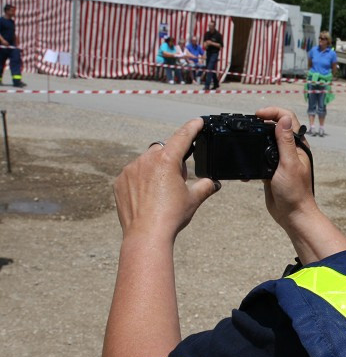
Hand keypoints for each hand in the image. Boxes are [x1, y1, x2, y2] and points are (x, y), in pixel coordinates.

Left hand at [113, 119, 217, 239]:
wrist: (146, 235)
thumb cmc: (171, 216)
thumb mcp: (193, 199)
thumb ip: (205, 186)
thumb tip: (213, 182)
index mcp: (167, 160)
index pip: (182, 137)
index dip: (192, 128)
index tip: (197, 121)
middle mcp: (146, 160)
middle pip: (162, 150)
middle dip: (170, 160)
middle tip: (176, 181)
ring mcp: (130, 170)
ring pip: (146, 161)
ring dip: (155, 169)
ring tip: (160, 193)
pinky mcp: (120, 181)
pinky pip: (133, 174)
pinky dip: (141, 180)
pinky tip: (147, 197)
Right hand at [255, 107, 314, 229]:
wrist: (292, 215)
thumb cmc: (295, 192)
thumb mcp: (289, 164)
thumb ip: (285, 142)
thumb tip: (284, 119)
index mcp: (298, 146)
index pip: (288, 119)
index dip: (273, 112)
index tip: (258, 114)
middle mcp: (290, 150)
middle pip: (276, 127)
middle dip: (263, 121)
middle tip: (248, 122)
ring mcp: (280, 160)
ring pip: (267, 141)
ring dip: (256, 137)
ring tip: (244, 138)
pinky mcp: (271, 170)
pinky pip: (260, 157)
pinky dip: (252, 155)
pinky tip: (245, 161)